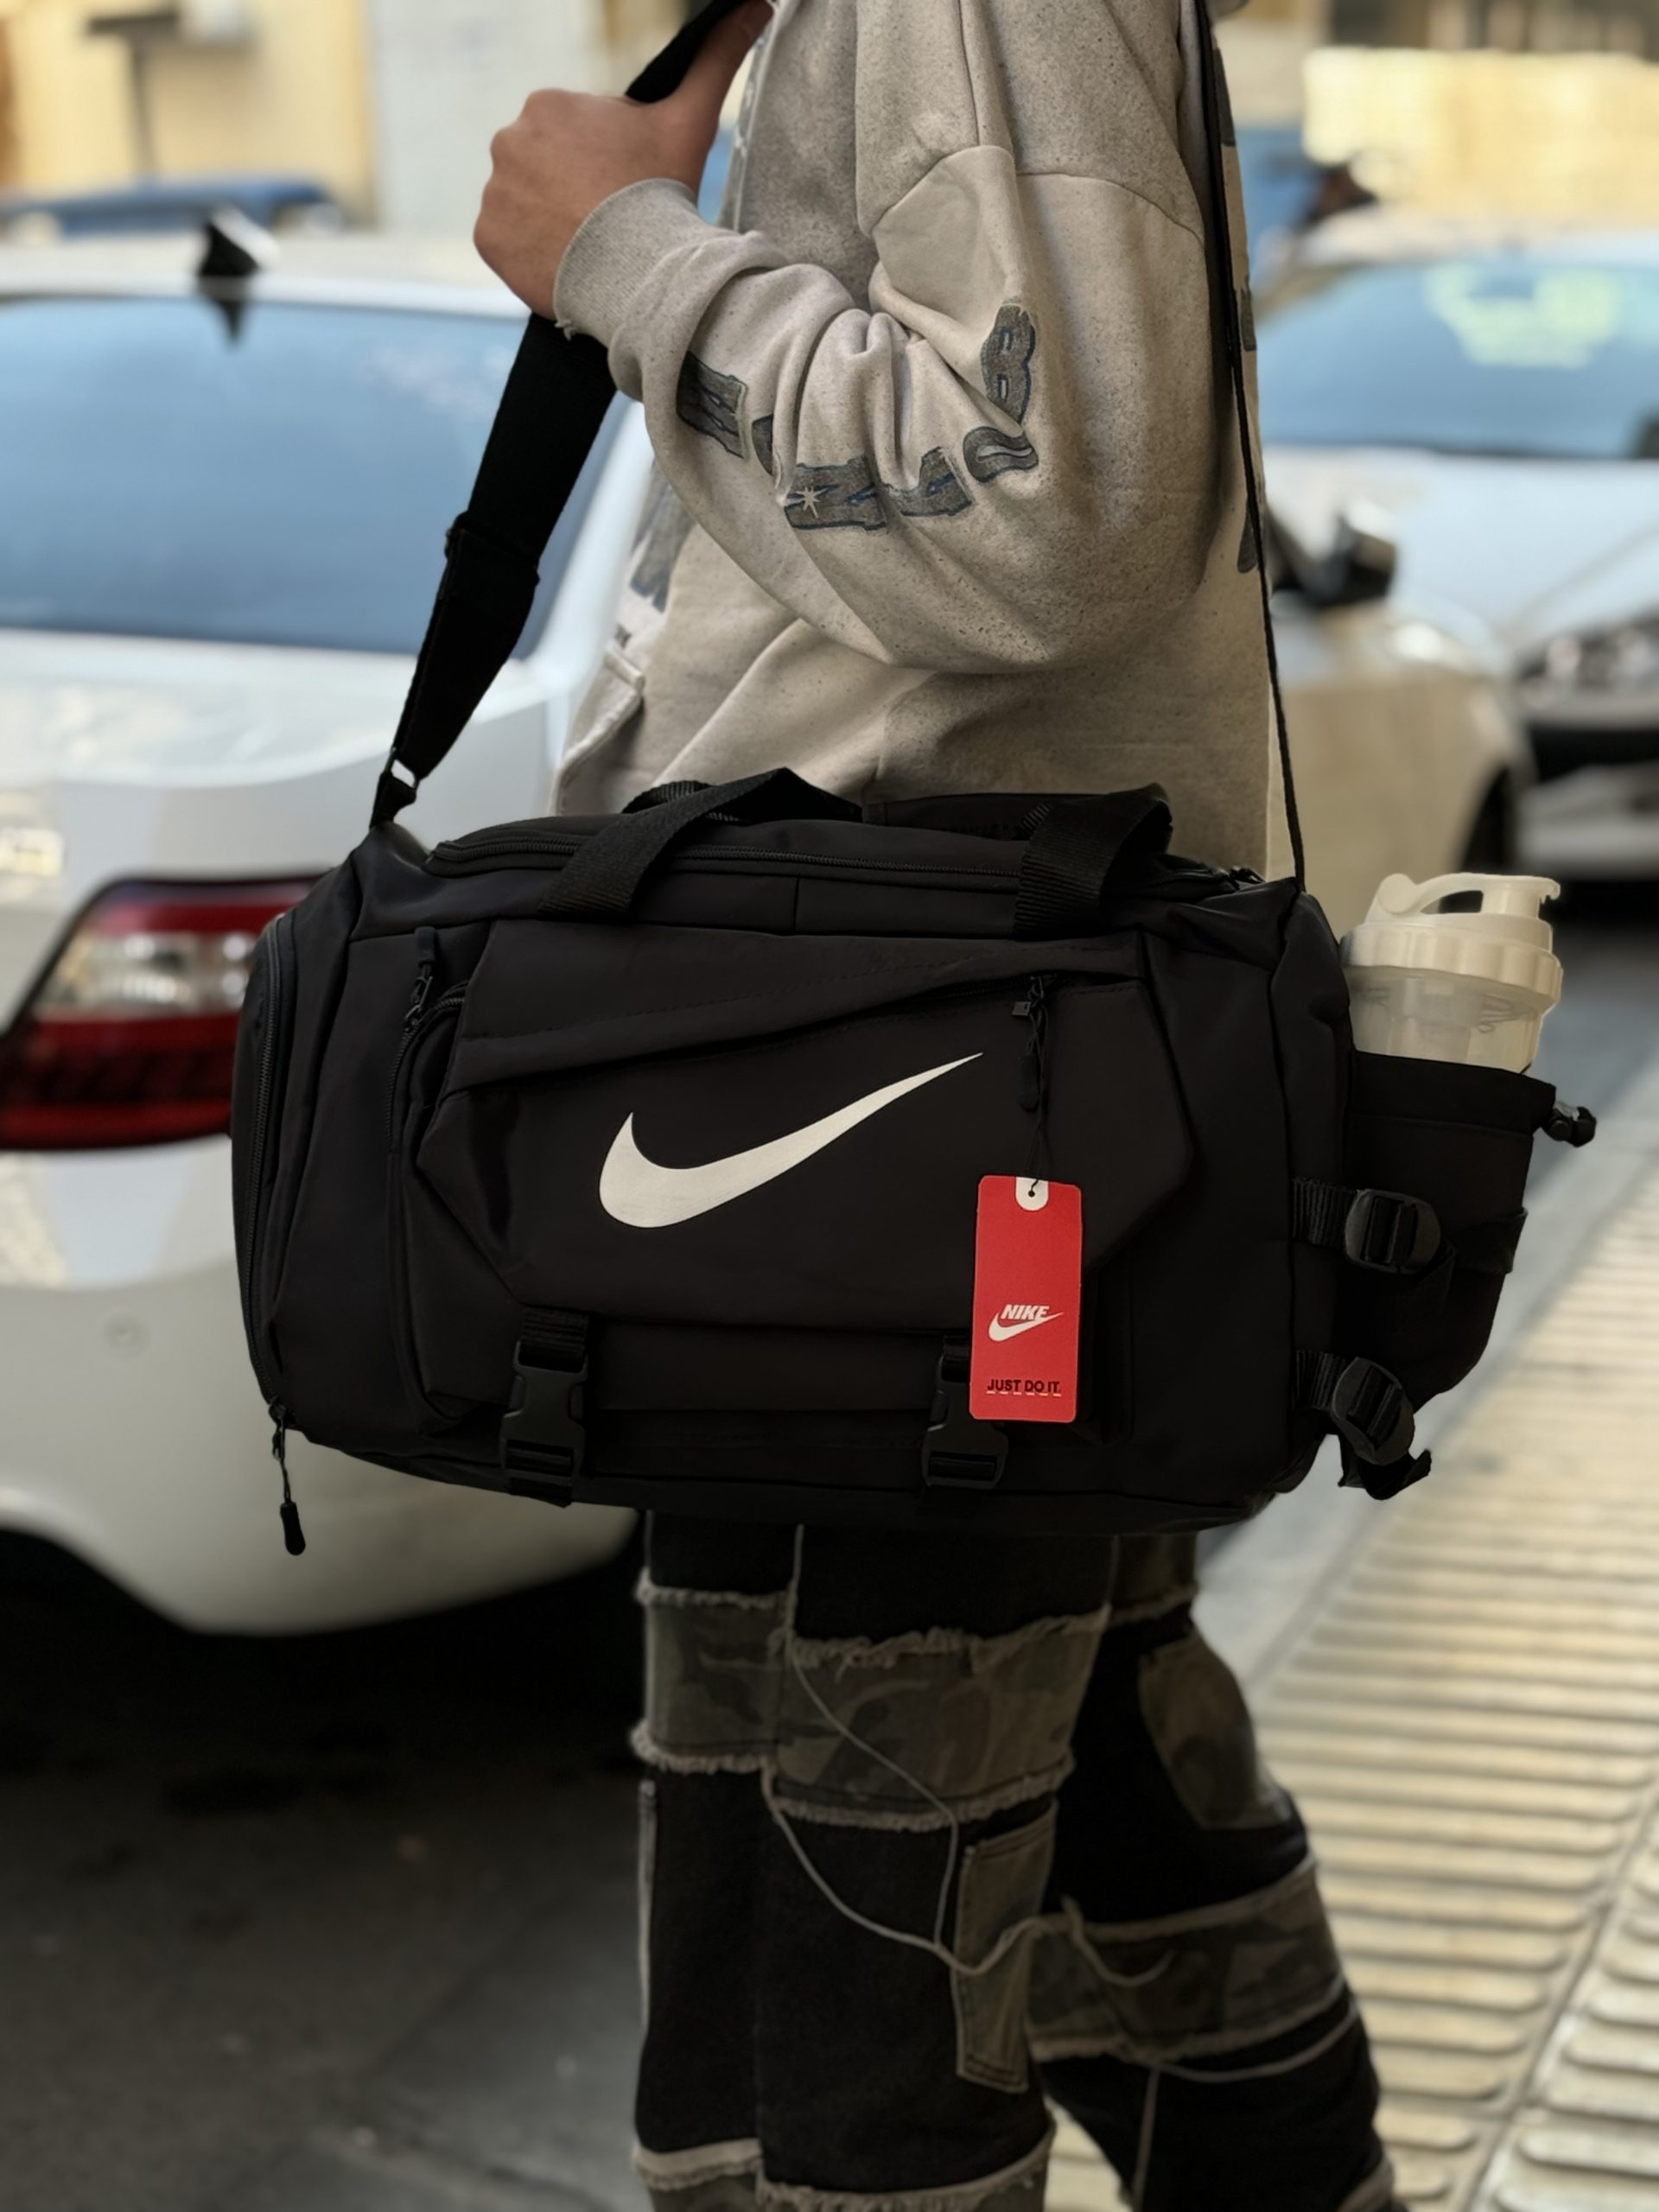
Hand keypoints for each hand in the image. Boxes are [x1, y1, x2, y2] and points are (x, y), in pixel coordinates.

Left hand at [475, 0, 770, 314]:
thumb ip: (717, 60)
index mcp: (547, 104)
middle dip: (571, 191)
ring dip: (549, 221)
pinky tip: (564, 262)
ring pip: (523, 206)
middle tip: (608, 221)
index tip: (624, 191)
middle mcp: (509, 139)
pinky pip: (504, 242)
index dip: (603, 167)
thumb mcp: (691, 119)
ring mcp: (494, 191)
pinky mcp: (487, 237)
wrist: (638, 270)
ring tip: (589, 246)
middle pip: (544, 170)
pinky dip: (527, 253)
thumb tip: (758, 7)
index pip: (573, 140)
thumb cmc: (662, 192)